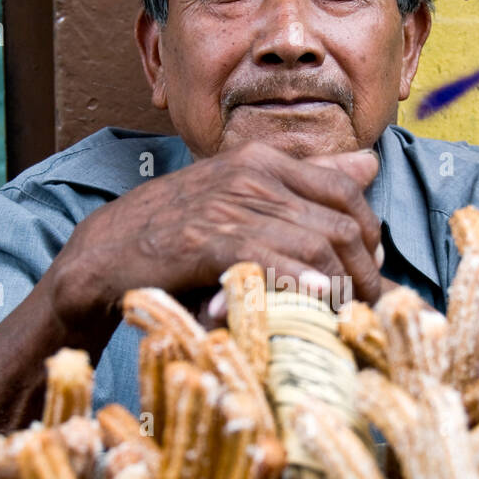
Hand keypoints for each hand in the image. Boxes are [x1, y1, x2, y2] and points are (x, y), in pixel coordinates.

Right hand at [46, 140, 382, 337]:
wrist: (105, 253)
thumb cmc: (178, 230)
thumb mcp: (243, 195)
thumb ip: (307, 179)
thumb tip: (370, 164)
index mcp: (264, 160)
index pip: (346, 191)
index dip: (371, 235)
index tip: (373, 272)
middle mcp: (252, 175)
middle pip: (340, 223)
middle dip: (365, 271)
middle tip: (370, 308)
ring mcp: (229, 205)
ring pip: (315, 245)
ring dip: (343, 288)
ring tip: (351, 318)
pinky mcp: (206, 240)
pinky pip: (270, 259)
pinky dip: (300, 282)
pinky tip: (318, 302)